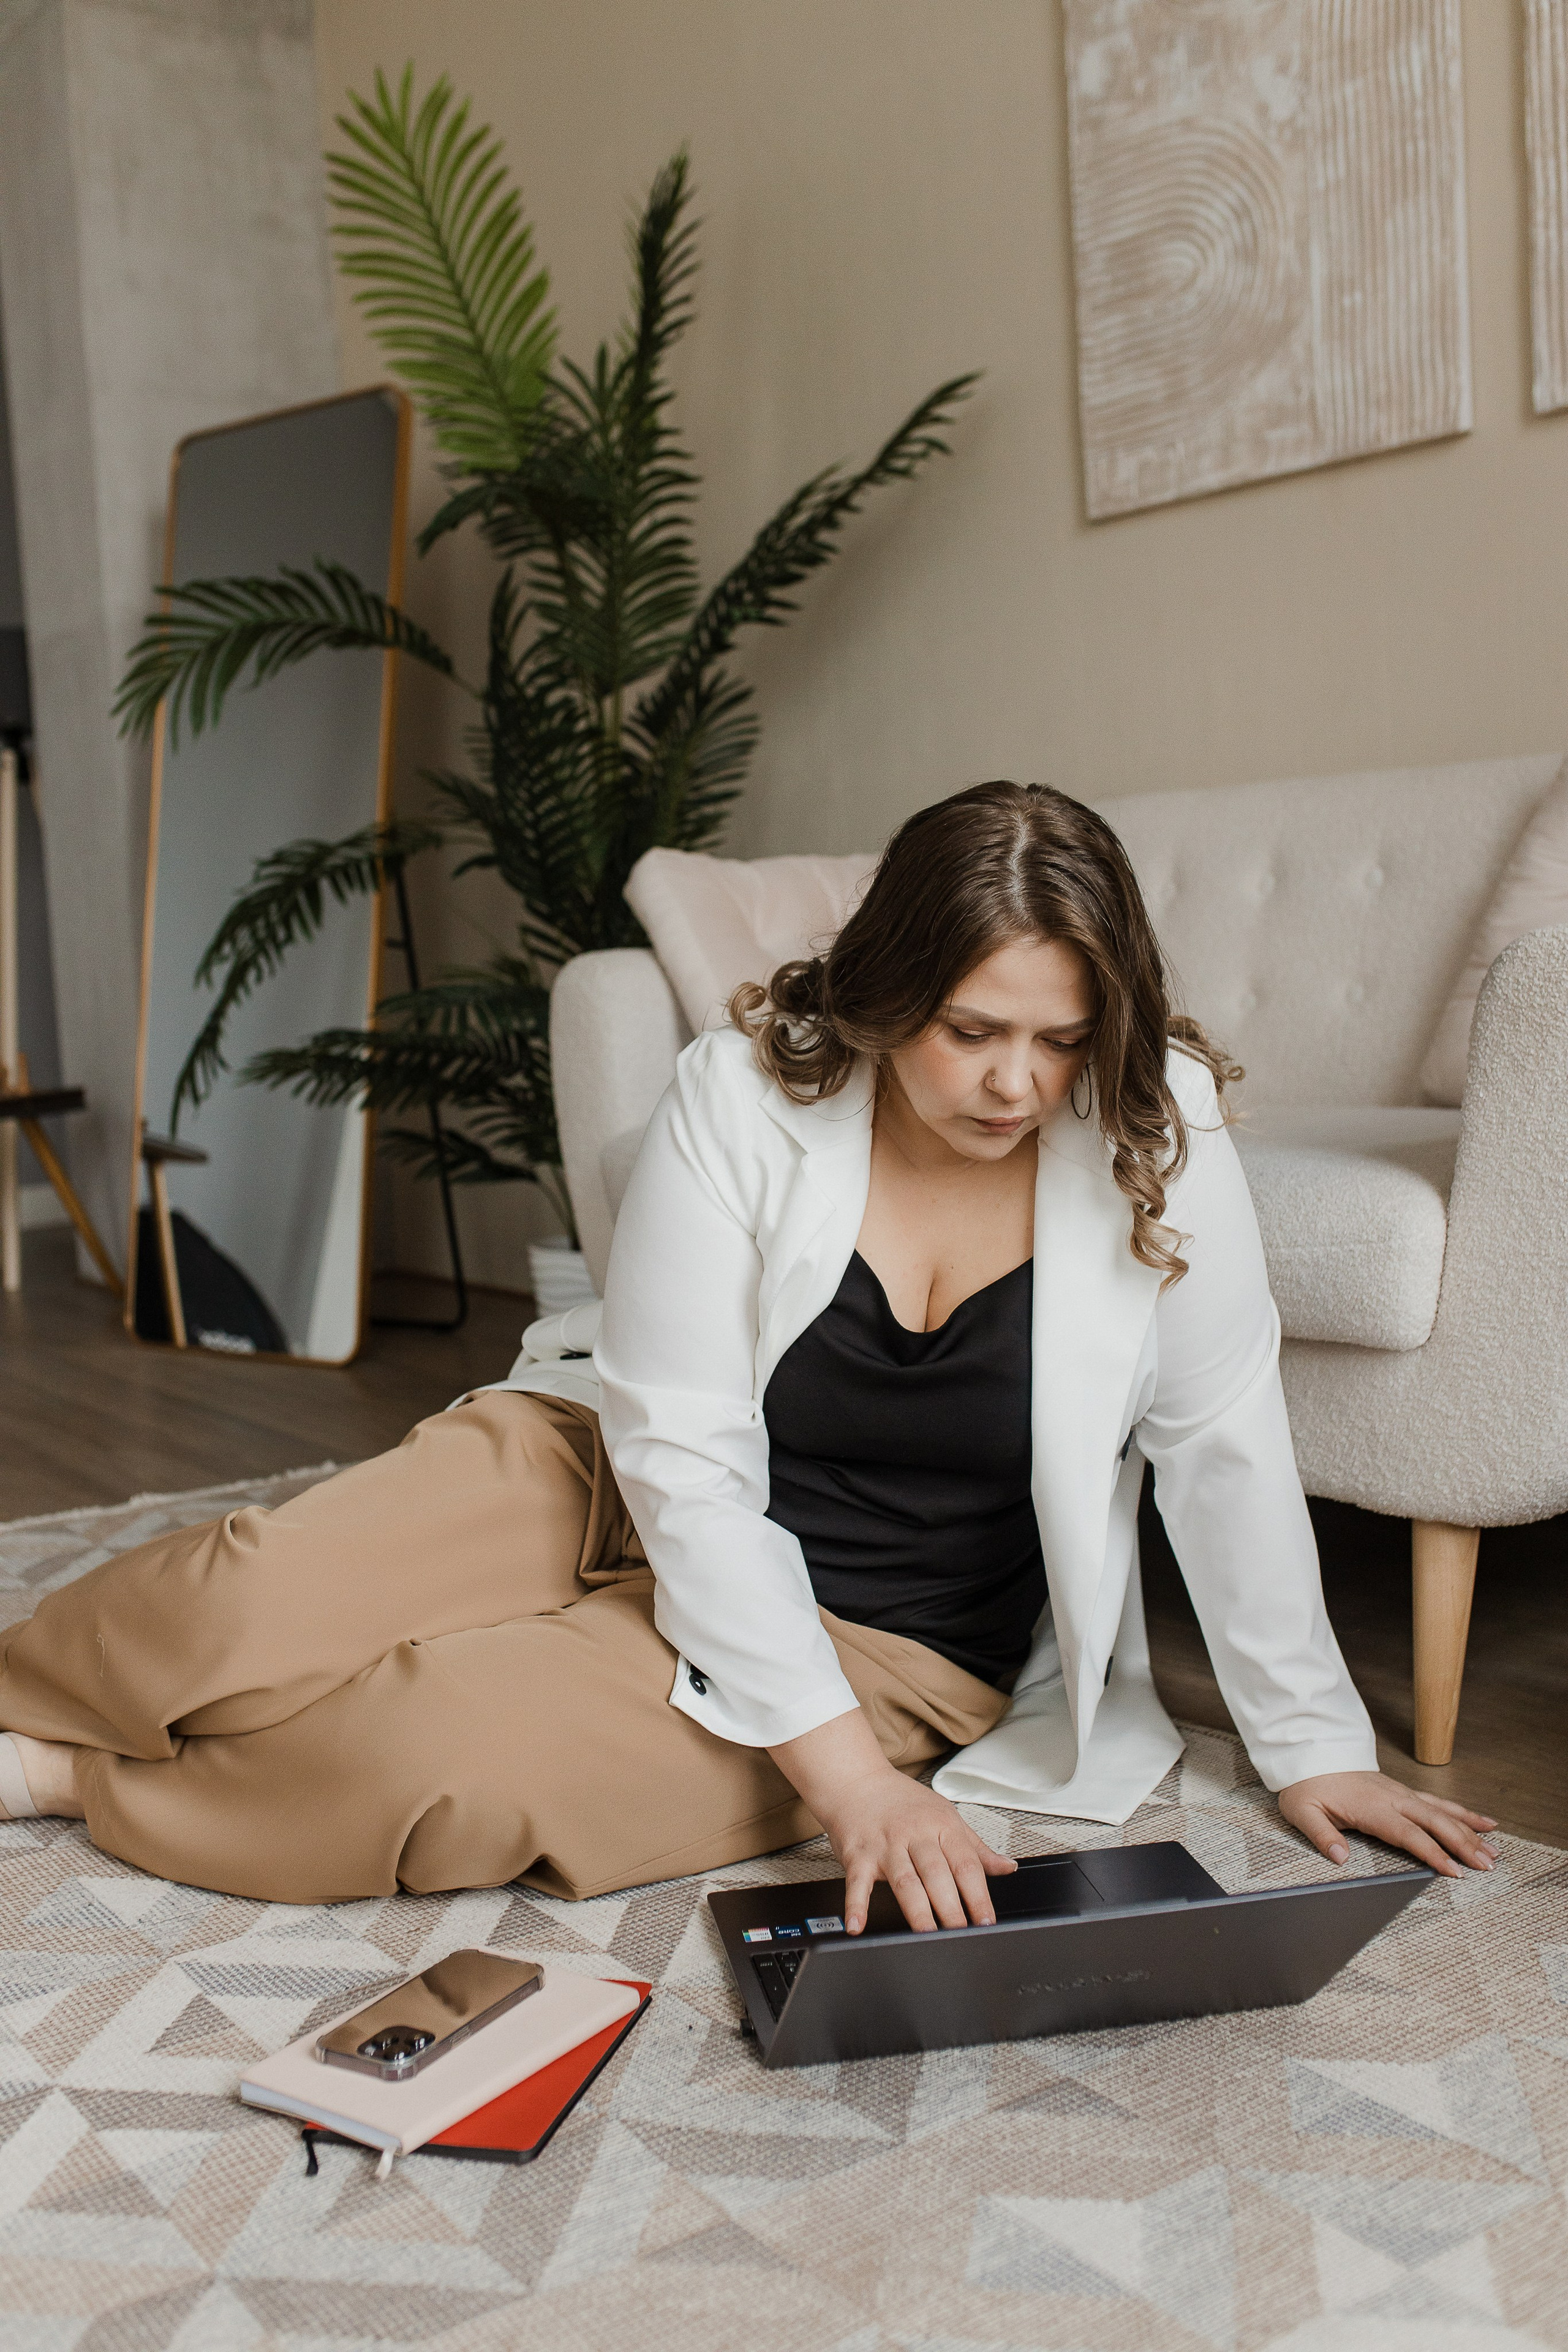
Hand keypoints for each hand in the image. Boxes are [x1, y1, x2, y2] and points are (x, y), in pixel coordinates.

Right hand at [769, 1708, 1015, 1932]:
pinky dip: (856, 1904)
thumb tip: (1007, 1867)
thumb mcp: (945, 1815)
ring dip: (917, 1910)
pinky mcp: (858, 1855)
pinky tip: (858, 1925)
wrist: (856, 1780)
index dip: (979, 1895)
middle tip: (962, 1935)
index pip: (966, 1864)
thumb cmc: (902, 1801)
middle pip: (937, 1874)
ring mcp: (885, 1845)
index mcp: (941, 1825)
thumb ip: (976, 1847)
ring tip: (928, 1935)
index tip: (987, 1922)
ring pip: (905, 1880)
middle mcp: (914, 1834)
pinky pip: (858, 1882)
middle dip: (951, 1908)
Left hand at [1278, 1770, 1497, 1878]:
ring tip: (1495, 1850)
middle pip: (1435, 1823)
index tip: (1454, 1871)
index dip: (1433, 1853)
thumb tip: (1339, 1857)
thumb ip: (1321, 1835)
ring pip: (1443, 1813)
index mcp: (1371, 1808)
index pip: (1408, 1834)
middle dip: (1464, 1845)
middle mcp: (1393, 1799)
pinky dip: (1463, 1812)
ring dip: (1470, 1831)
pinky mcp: (1404, 1792)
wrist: (1310, 1754)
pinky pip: (1438, 1802)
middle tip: (1488, 1866)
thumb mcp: (1302, 1811)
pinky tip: (1484, 1821)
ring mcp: (1401, 1794)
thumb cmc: (1307, 1785)